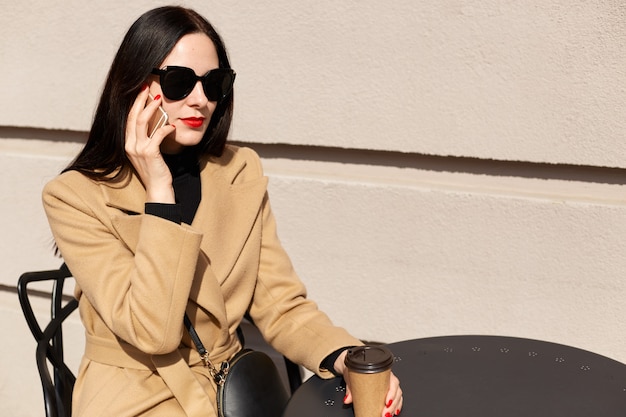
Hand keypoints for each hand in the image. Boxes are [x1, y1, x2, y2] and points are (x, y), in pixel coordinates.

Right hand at [125, 86, 176, 202]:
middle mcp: (130, 144)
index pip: (128, 119)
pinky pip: (157, 135)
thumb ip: (148, 138)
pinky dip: (165, 128)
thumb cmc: (155, 170)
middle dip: (139, 100)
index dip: (134, 104)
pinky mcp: (149, 153)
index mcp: (127, 143)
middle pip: (132, 116)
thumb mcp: (148, 152)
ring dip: (150, 108)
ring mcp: (138, 149)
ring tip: (158, 98)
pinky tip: (172, 126)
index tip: (140, 91)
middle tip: (146, 87)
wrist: (157, 188)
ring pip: (142, 122)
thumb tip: (157, 123)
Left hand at [335, 350, 403, 416]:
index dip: (392, 393)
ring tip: (387, 415)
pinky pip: (396, 398)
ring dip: (394, 407)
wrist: (351, 369)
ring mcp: (388, 384)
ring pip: (398, 396)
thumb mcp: (352, 378)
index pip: (392, 381)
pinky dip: (396, 406)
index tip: (387, 402)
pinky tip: (393, 412)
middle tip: (385, 413)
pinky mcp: (387, 391)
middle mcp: (387, 377)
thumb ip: (350, 389)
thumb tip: (348, 399)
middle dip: (393, 404)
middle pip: (397, 391)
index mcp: (381, 371)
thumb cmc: (354, 370)